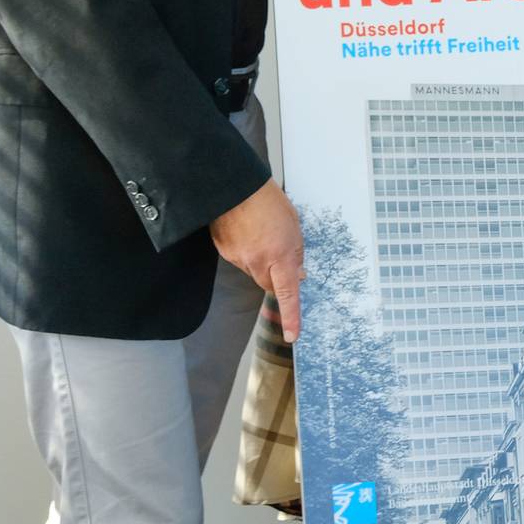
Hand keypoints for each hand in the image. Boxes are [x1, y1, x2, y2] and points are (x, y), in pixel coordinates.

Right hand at [210, 178, 305, 339]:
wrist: (234, 187)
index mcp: (280, 256)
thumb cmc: (269, 202)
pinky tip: (248, 232)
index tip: (292, 336)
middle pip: (270, 285)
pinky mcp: (225, 252)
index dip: (291, 317)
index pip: (288, 295)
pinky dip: (248, 251)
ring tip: (264, 233)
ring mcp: (239, 259)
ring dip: (262, 261)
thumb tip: (298, 275)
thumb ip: (296, 253)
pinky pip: (241, 260)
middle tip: (281, 256)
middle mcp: (258, 263)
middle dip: (278, 278)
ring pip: (255, 272)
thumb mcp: (293, 225)